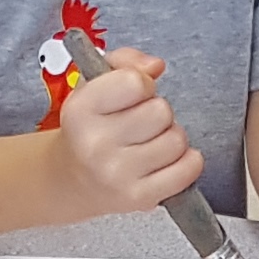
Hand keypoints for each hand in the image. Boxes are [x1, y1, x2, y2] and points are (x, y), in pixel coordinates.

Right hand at [52, 48, 203, 217]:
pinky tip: (167, 160)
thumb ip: (126, 62)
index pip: (135, 82)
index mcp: (81, 109)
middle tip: (141, 123)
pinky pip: (188, 169)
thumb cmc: (89, 127)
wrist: (71, 179)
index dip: (142, 84)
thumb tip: (156, 66)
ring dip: (170, 137)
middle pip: (161, 111)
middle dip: (158, 113)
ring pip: (177, 140)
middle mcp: (95, 144)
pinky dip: (187, 162)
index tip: (134, 94)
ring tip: (149, 142)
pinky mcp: (139, 197)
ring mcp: (117, 174)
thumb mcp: (94, 84)